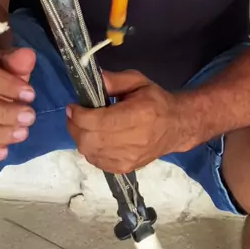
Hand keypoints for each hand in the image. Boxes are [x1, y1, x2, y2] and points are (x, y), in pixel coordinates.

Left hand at [66, 70, 182, 173]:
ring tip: (84, 126)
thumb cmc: (156, 101)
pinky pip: (96, 162)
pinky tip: (95, 138)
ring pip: (90, 152)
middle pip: (90, 140)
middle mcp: (134, 140)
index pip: (99, 121)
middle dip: (75, 127)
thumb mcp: (138, 81)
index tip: (73, 106)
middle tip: (74, 116)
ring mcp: (129, 158)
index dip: (79, 115)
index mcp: (138, 115)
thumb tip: (93, 79)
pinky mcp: (125, 168)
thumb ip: (114, 80)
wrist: (176, 126)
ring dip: (81, 138)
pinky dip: (90, 149)